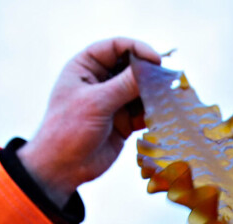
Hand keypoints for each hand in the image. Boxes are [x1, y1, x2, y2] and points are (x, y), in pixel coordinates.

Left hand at [17, 37, 161, 206]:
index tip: (156, 60)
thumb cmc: (68, 129)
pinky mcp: (124, 121)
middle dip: (150, 73)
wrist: (62, 167)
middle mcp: (100, 81)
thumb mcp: (97, 103)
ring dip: (155, 94)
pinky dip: (155, 112)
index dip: (137, 49)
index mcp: (85, 67)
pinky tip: (164, 115)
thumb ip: (125, 85)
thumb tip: (152, 69)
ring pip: (141, 90)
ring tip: (170, 99)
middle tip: (169, 79)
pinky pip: (144, 111)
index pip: (115, 47)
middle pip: (132, 67)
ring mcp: (113, 101)